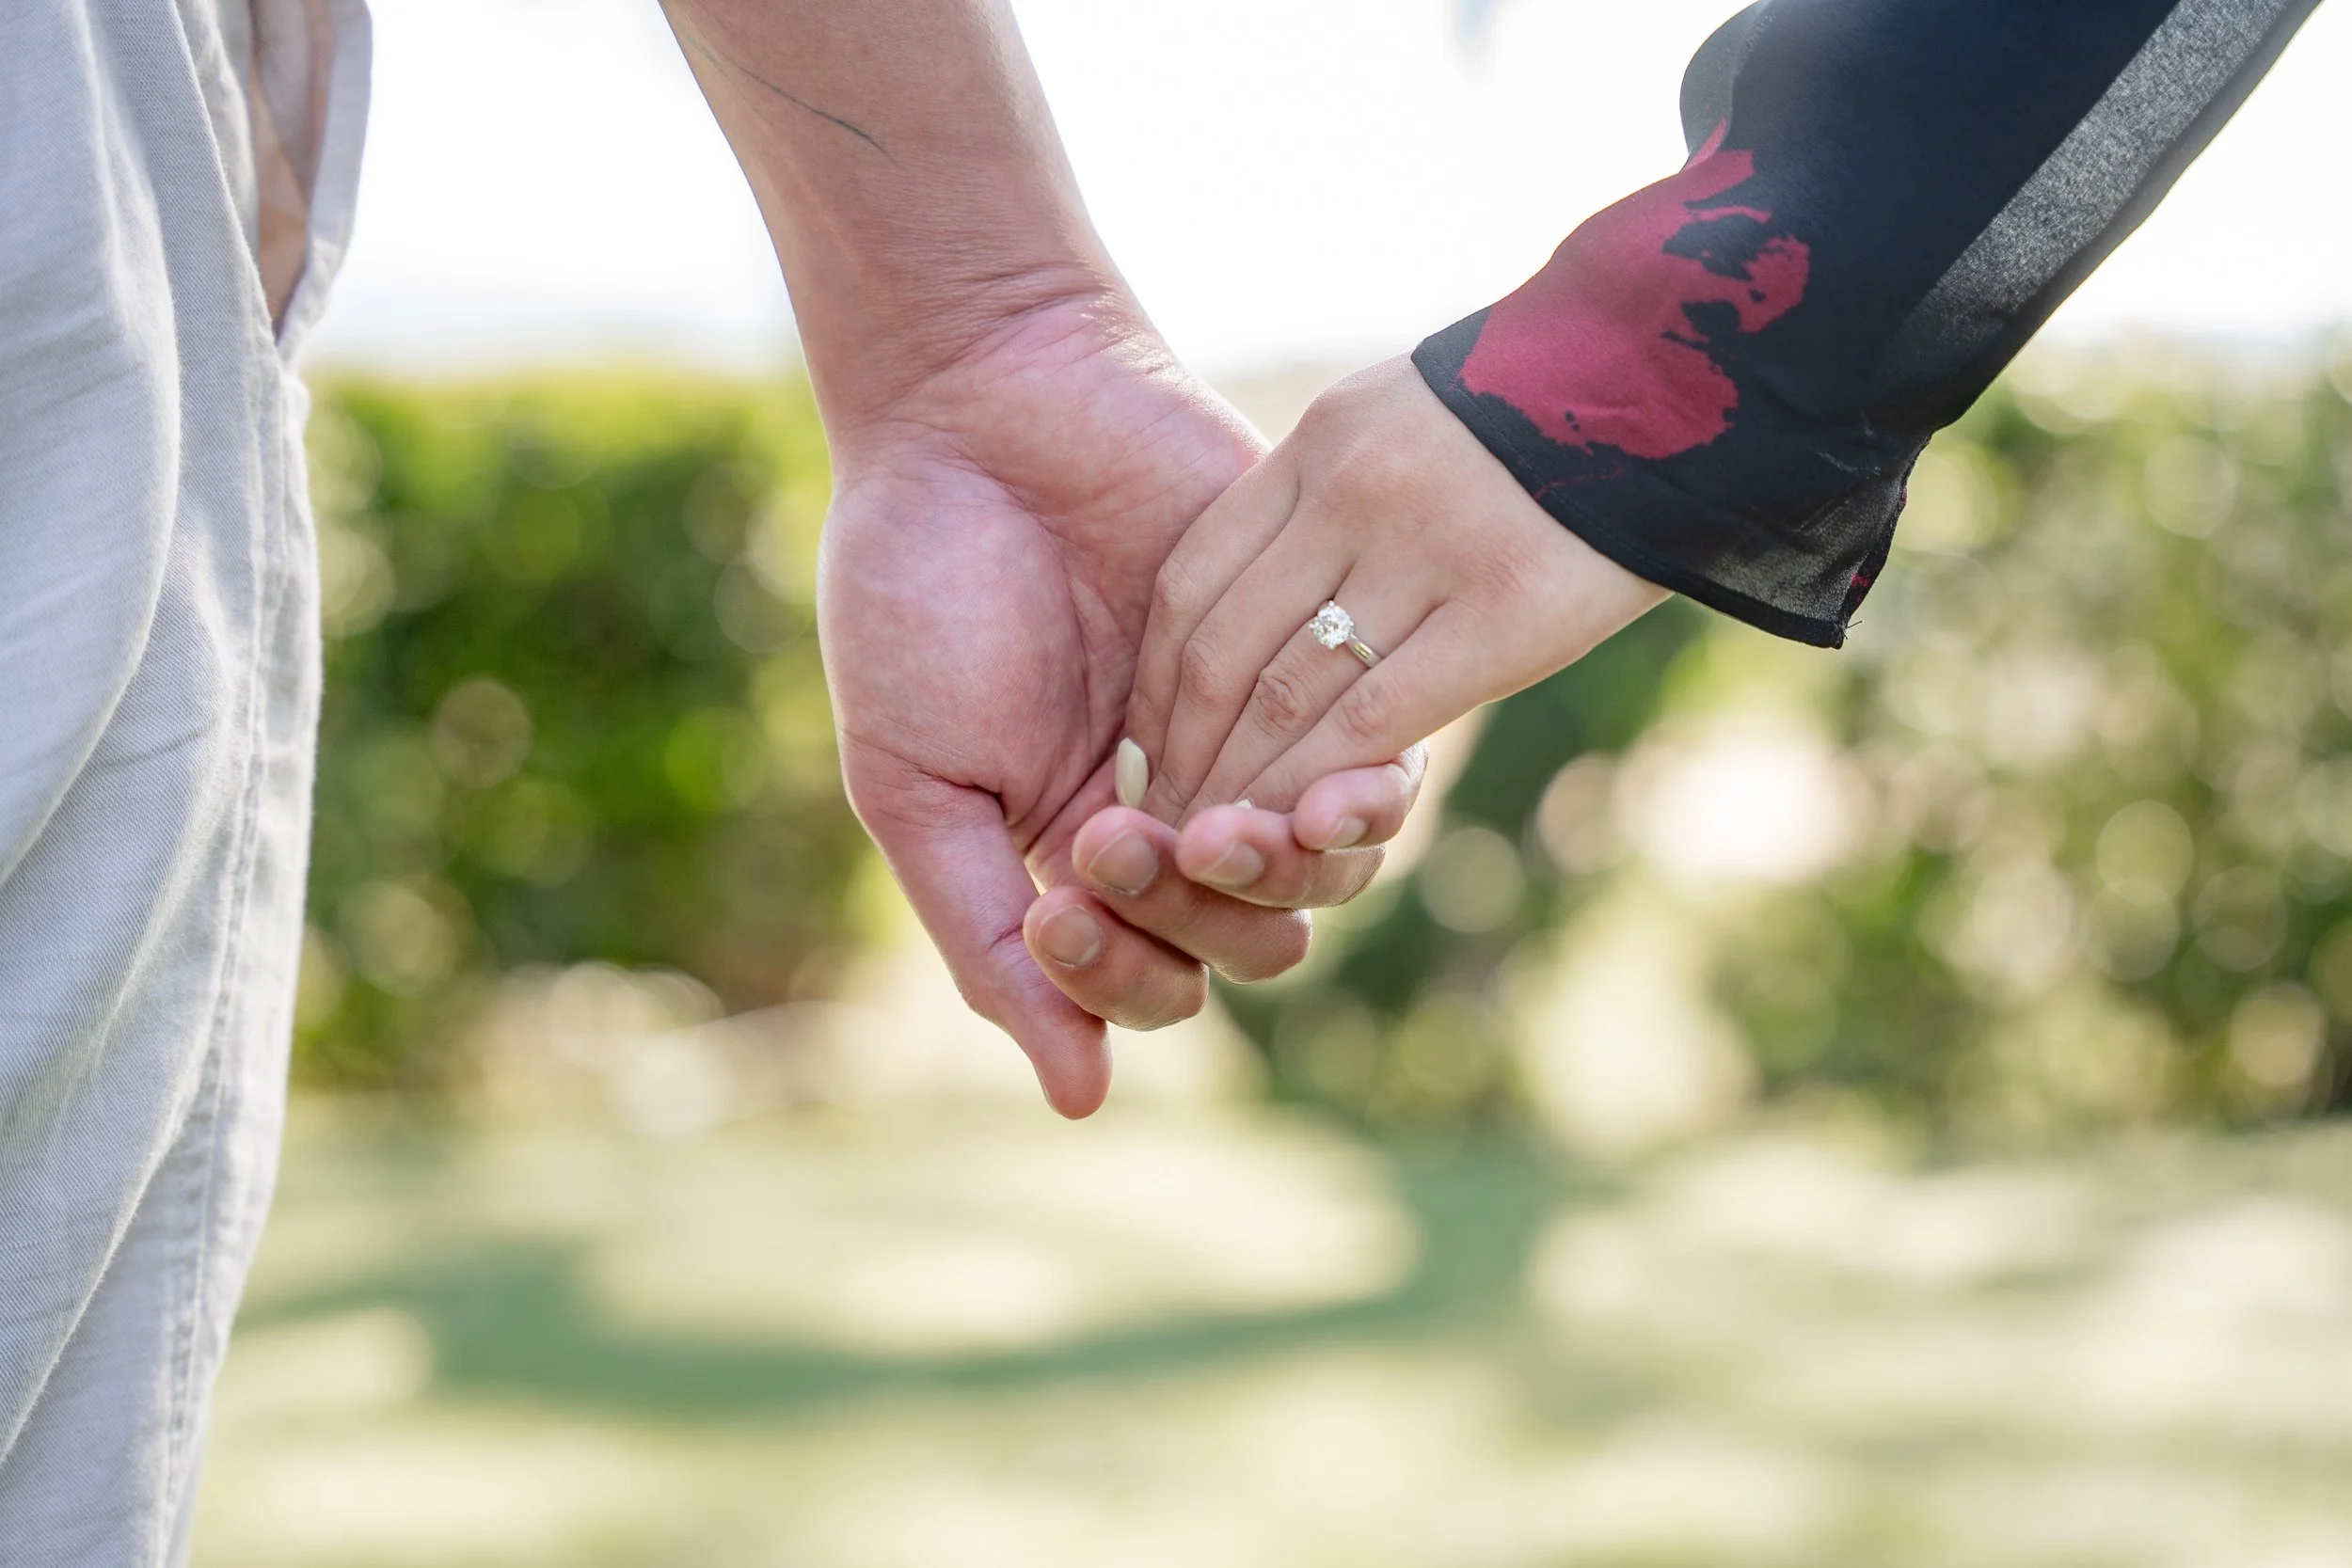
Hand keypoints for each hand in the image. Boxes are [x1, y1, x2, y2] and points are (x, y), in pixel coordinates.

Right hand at [820, 296, 1423, 1116]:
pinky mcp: (1312, 652)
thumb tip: (1078, 1104)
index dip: (1113, 970)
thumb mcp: (916, 786)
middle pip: (1240, 937)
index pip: (1137, 974)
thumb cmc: (917, 594)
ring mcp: (1245, 732)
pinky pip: (1368, 761)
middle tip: (1132, 832)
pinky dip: (1357, 799)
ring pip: (1315, 871)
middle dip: (1196, 914)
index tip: (1064, 899)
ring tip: (1238, 825)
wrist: (979, 406)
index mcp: (1070, 851)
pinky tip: (1345, 788)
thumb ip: (987, 943)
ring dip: (1283, 874)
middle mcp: (1168, 809)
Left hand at [1123, 356, 1668, 823]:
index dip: (1158, 684)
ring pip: (1286, 693)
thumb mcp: (1411, 420)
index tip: (1145, 751)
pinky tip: (1296, 831)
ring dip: (1236, 784)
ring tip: (1210, 847)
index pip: (1193, 582)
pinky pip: (1373, 717)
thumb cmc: (1553, 412)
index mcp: (1324, 443)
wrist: (1689, 371)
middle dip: (1182, 753)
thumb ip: (1335, 499)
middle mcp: (1355, 491)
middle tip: (1157, 826)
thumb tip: (1274, 599)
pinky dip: (1317, 785)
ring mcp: (1427, 547)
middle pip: (1223, 647)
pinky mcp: (1503, 611)